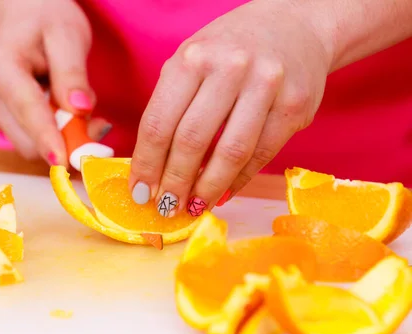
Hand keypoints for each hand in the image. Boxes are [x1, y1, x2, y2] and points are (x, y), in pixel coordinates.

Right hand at [0, 0, 108, 165]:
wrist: (21, 16)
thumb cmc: (44, 20)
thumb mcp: (67, 35)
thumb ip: (72, 73)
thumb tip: (79, 110)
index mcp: (0, 68)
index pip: (27, 110)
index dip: (47, 138)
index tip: (64, 162)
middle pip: (27, 141)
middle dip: (64, 143)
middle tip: (100, 127)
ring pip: (30, 147)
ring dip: (62, 141)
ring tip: (82, 112)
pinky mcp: (1, 123)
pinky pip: (32, 142)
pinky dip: (55, 138)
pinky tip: (67, 115)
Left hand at [129, 0, 333, 216]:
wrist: (294, 25)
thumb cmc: (229, 49)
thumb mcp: (191, 62)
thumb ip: (171, 106)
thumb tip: (154, 167)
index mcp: (193, 58)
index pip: (159, 124)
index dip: (146, 165)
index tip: (140, 192)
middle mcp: (230, 68)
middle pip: (192, 141)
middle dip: (175, 183)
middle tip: (166, 207)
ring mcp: (267, 86)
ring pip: (230, 153)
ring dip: (207, 189)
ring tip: (193, 207)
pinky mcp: (295, 106)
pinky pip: (261, 155)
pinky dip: (238, 180)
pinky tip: (223, 193)